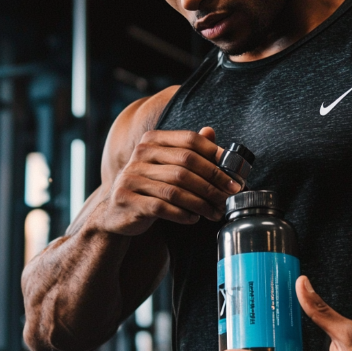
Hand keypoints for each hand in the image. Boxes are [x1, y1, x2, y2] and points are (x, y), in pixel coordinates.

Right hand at [92, 127, 241, 236]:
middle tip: (230, 195)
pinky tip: (194, 218)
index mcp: (152, 141)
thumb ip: (188, 150)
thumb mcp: (168, 166)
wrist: (116, 212)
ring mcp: (131, 177)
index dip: (215, 155)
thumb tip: (211, 132)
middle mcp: (139, 155)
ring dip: (201, 203)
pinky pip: (161, 207)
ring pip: (175, 189)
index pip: (189, 140)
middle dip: (213, 182)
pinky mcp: (127, 199)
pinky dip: (182, 214)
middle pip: (185, 166)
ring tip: (215, 211)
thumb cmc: (150, 187)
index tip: (234, 171)